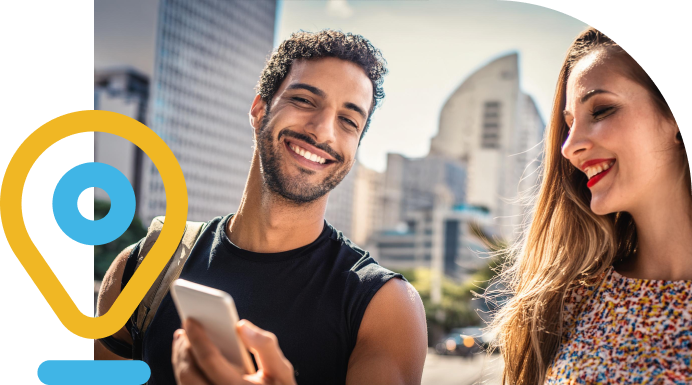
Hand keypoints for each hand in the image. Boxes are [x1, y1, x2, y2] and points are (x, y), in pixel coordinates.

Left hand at [172, 318, 295, 384]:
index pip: (210, 360)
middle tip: (185, 328)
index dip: (197, 338)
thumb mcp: (281, 373)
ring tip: (183, 339)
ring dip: (180, 359)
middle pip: (189, 373)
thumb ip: (266, 347)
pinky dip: (185, 371)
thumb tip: (241, 325)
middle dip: (183, 348)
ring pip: (184, 383)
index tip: (190, 320)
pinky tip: (188, 357)